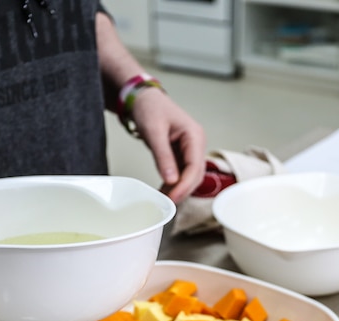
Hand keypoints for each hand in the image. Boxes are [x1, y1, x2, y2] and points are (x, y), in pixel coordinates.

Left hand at [130, 88, 206, 203]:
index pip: (195, 167)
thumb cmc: (150, 107)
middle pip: (196, 174)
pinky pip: (180, 172)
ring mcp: (189, 149)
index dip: (185, 185)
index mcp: (194, 136)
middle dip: (183, 190)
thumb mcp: (154, 131)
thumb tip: (171, 179)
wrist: (142, 98)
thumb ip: (163, 156)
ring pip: (189, 176)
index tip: (172, 198)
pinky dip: (173, 183)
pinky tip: (163, 191)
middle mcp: (196, 144)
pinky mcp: (180, 154)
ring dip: (178, 189)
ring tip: (163, 200)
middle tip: (167, 203)